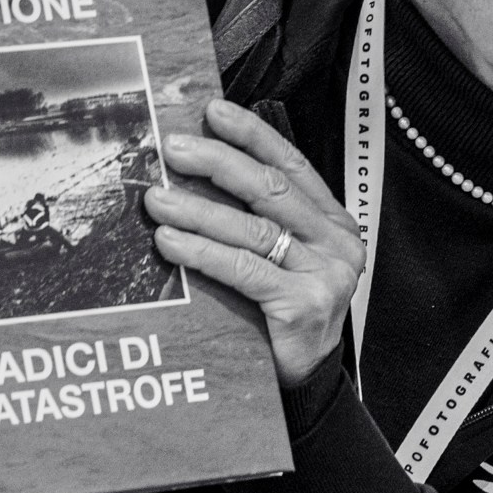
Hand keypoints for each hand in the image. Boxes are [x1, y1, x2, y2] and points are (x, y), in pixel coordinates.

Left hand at [145, 100, 363, 387]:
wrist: (307, 380)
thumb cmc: (284, 315)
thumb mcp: (280, 259)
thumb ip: (257, 220)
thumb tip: (193, 174)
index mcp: (332, 222)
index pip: (291, 165)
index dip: (251, 135)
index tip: (213, 111)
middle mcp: (336, 242)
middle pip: (270, 189)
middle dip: (217, 163)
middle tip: (173, 149)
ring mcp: (324, 274)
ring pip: (252, 229)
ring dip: (197, 209)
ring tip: (156, 198)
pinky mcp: (304, 305)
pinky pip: (243, 270)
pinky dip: (201, 253)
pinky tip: (170, 241)